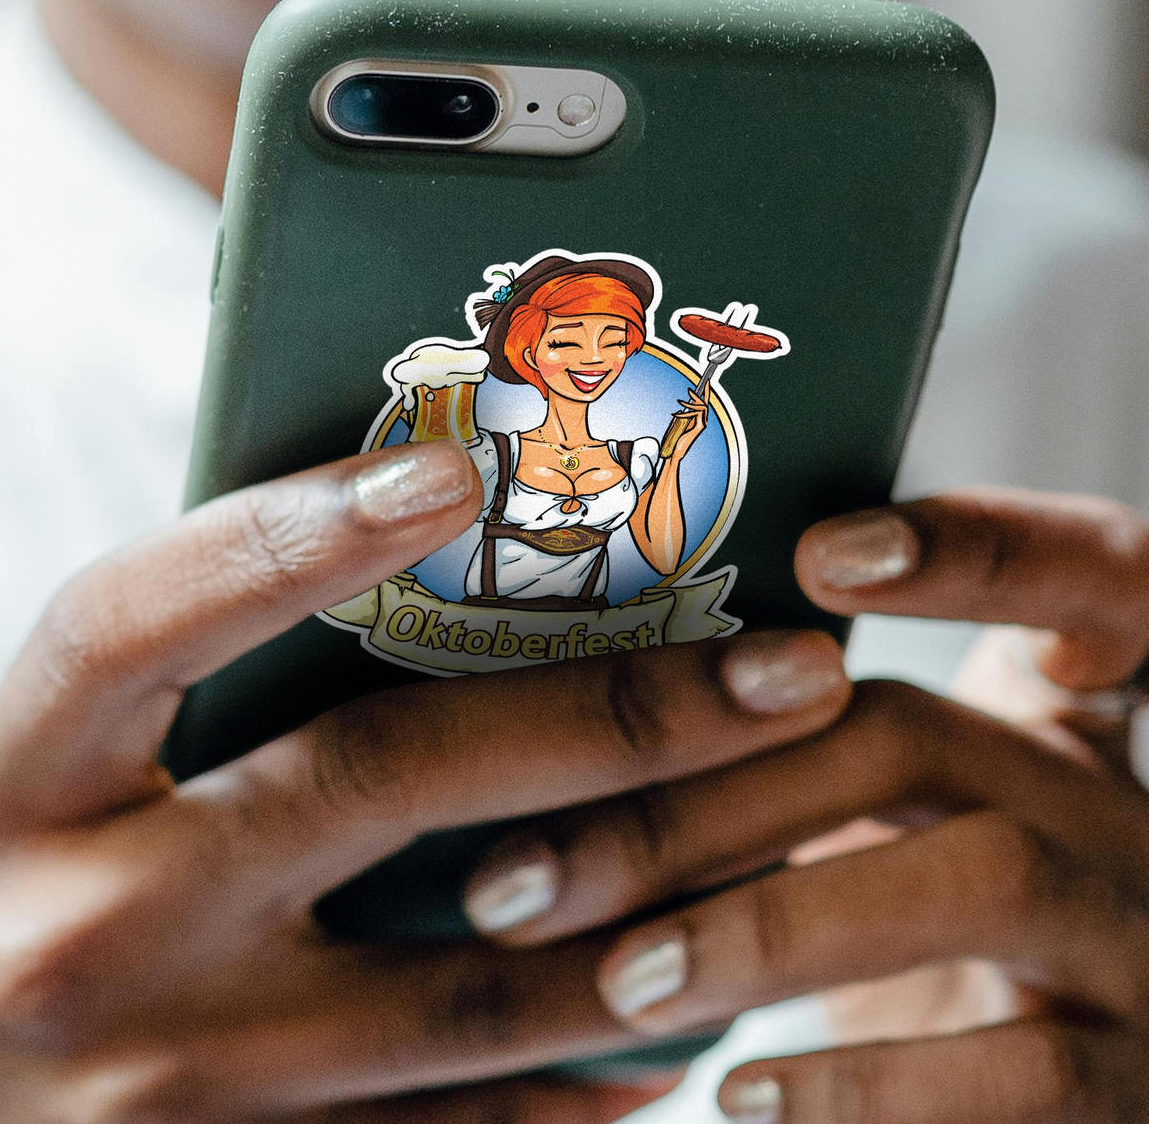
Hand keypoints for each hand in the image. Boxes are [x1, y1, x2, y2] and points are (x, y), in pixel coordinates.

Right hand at [0, 439, 852, 1121]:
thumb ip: (200, 699)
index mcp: (20, 784)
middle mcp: (79, 931)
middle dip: (615, 718)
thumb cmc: (6, 918)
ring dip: (652, 910)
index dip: (296, 529)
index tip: (459, 466)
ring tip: (800, 830)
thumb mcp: (54, 791)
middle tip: (793, 670)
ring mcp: (160, 1092)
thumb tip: (424, 582)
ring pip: (463, 987)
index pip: (146, 614)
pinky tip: (677, 1022)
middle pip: (379, 781)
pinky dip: (577, 1077)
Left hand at [461, 489, 1148, 1122]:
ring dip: (772, 926)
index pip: (1082, 573)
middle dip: (710, 793)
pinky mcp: (1136, 1084)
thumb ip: (791, 754)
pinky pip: (1024, 1074)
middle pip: (917, 734)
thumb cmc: (923, 918)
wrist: (1066, 1094)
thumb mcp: (891, 821)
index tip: (824, 553)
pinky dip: (864, 1086)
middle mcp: (1105, 802)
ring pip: (980, 877)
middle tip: (526, 872)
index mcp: (1053, 717)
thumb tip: (560, 715)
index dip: (979, 545)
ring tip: (620, 980)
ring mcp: (1137, 938)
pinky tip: (739, 1097)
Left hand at [667, 387, 709, 460]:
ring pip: (701, 408)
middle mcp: (702, 422)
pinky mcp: (699, 427)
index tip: (705, 383)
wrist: (674, 452)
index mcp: (698, 420)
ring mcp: (702, 425)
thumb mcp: (676, 424)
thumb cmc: (674, 440)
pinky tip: (678, 413)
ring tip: (681, 401)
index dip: (705, 393)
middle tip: (690, 389)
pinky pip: (697, 414)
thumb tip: (681, 408)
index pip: (703, 404)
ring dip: (691, 403)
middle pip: (704, 404)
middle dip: (701, 394)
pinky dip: (687, 412)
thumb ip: (680, 416)